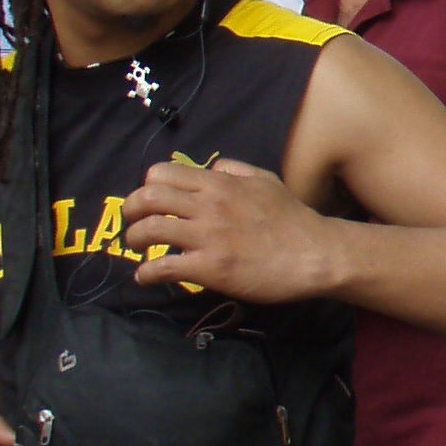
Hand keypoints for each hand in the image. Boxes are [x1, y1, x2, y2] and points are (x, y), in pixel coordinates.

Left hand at [122, 158, 333, 305]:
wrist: (315, 254)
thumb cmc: (293, 218)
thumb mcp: (266, 180)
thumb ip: (236, 169)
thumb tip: (212, 167)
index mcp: (219, 183)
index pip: (161, 173)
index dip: (147, 187)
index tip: (150, 201)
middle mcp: (207, 205)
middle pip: (147, 198)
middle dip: (131, 211)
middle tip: (133, 224)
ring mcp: (207, 237)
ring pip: (149, 231)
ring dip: (134, 240)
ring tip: (137, 249)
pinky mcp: (210, 268)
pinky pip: (164, 267)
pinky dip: (146, 273)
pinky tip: (146, 278)